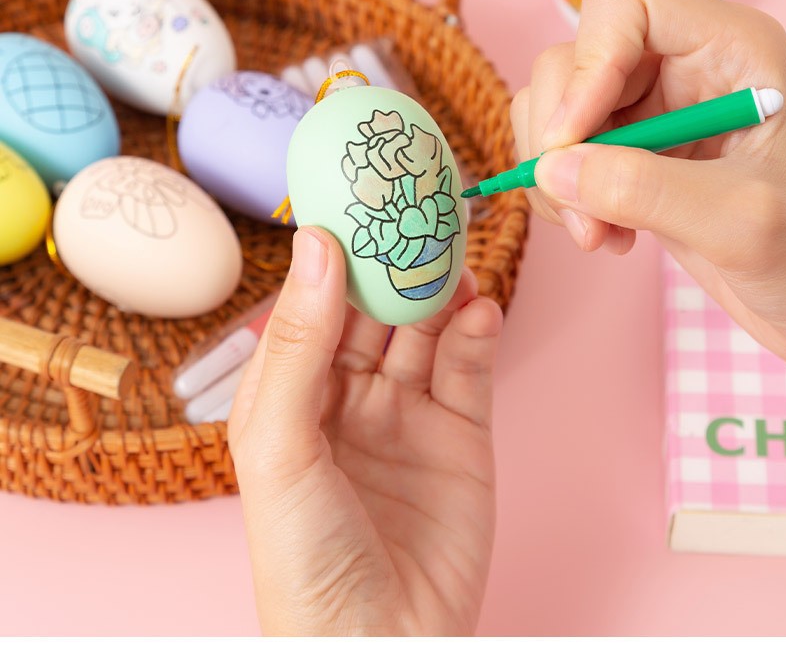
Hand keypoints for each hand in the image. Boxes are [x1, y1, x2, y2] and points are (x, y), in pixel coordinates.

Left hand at [228, 226, 502, 635]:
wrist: (381, 646)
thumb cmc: (304, 557)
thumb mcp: (280, 444)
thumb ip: (300, 344)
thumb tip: (318, 249)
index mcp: (294, 393)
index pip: (316, 304)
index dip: (336, 253)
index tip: (357, 198)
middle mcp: (349, 396)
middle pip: (375, 309)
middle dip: (396, 261)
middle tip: (421, 209)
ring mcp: (406, 415)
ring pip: (425, 330)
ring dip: (441, 289)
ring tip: (457, 250)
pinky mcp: (459, 437)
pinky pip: (469, 369)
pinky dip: (477, 334)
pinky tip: (481, 310)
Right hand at [512, 0, 785, 358]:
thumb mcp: (738, 219)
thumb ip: (644, 190)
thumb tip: (552, 171)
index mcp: (725, 49)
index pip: (623, 3)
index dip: (587, 65)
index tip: (572, 141)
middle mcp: (678, 67)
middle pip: (570, 62)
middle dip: (559, 142)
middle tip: (581, 212)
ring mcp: (646, 113)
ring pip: (553, 110)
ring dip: (555, 178)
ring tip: (597, 234)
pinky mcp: (625, 155)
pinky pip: (559, 155)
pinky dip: (562, 198)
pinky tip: (605, 236)